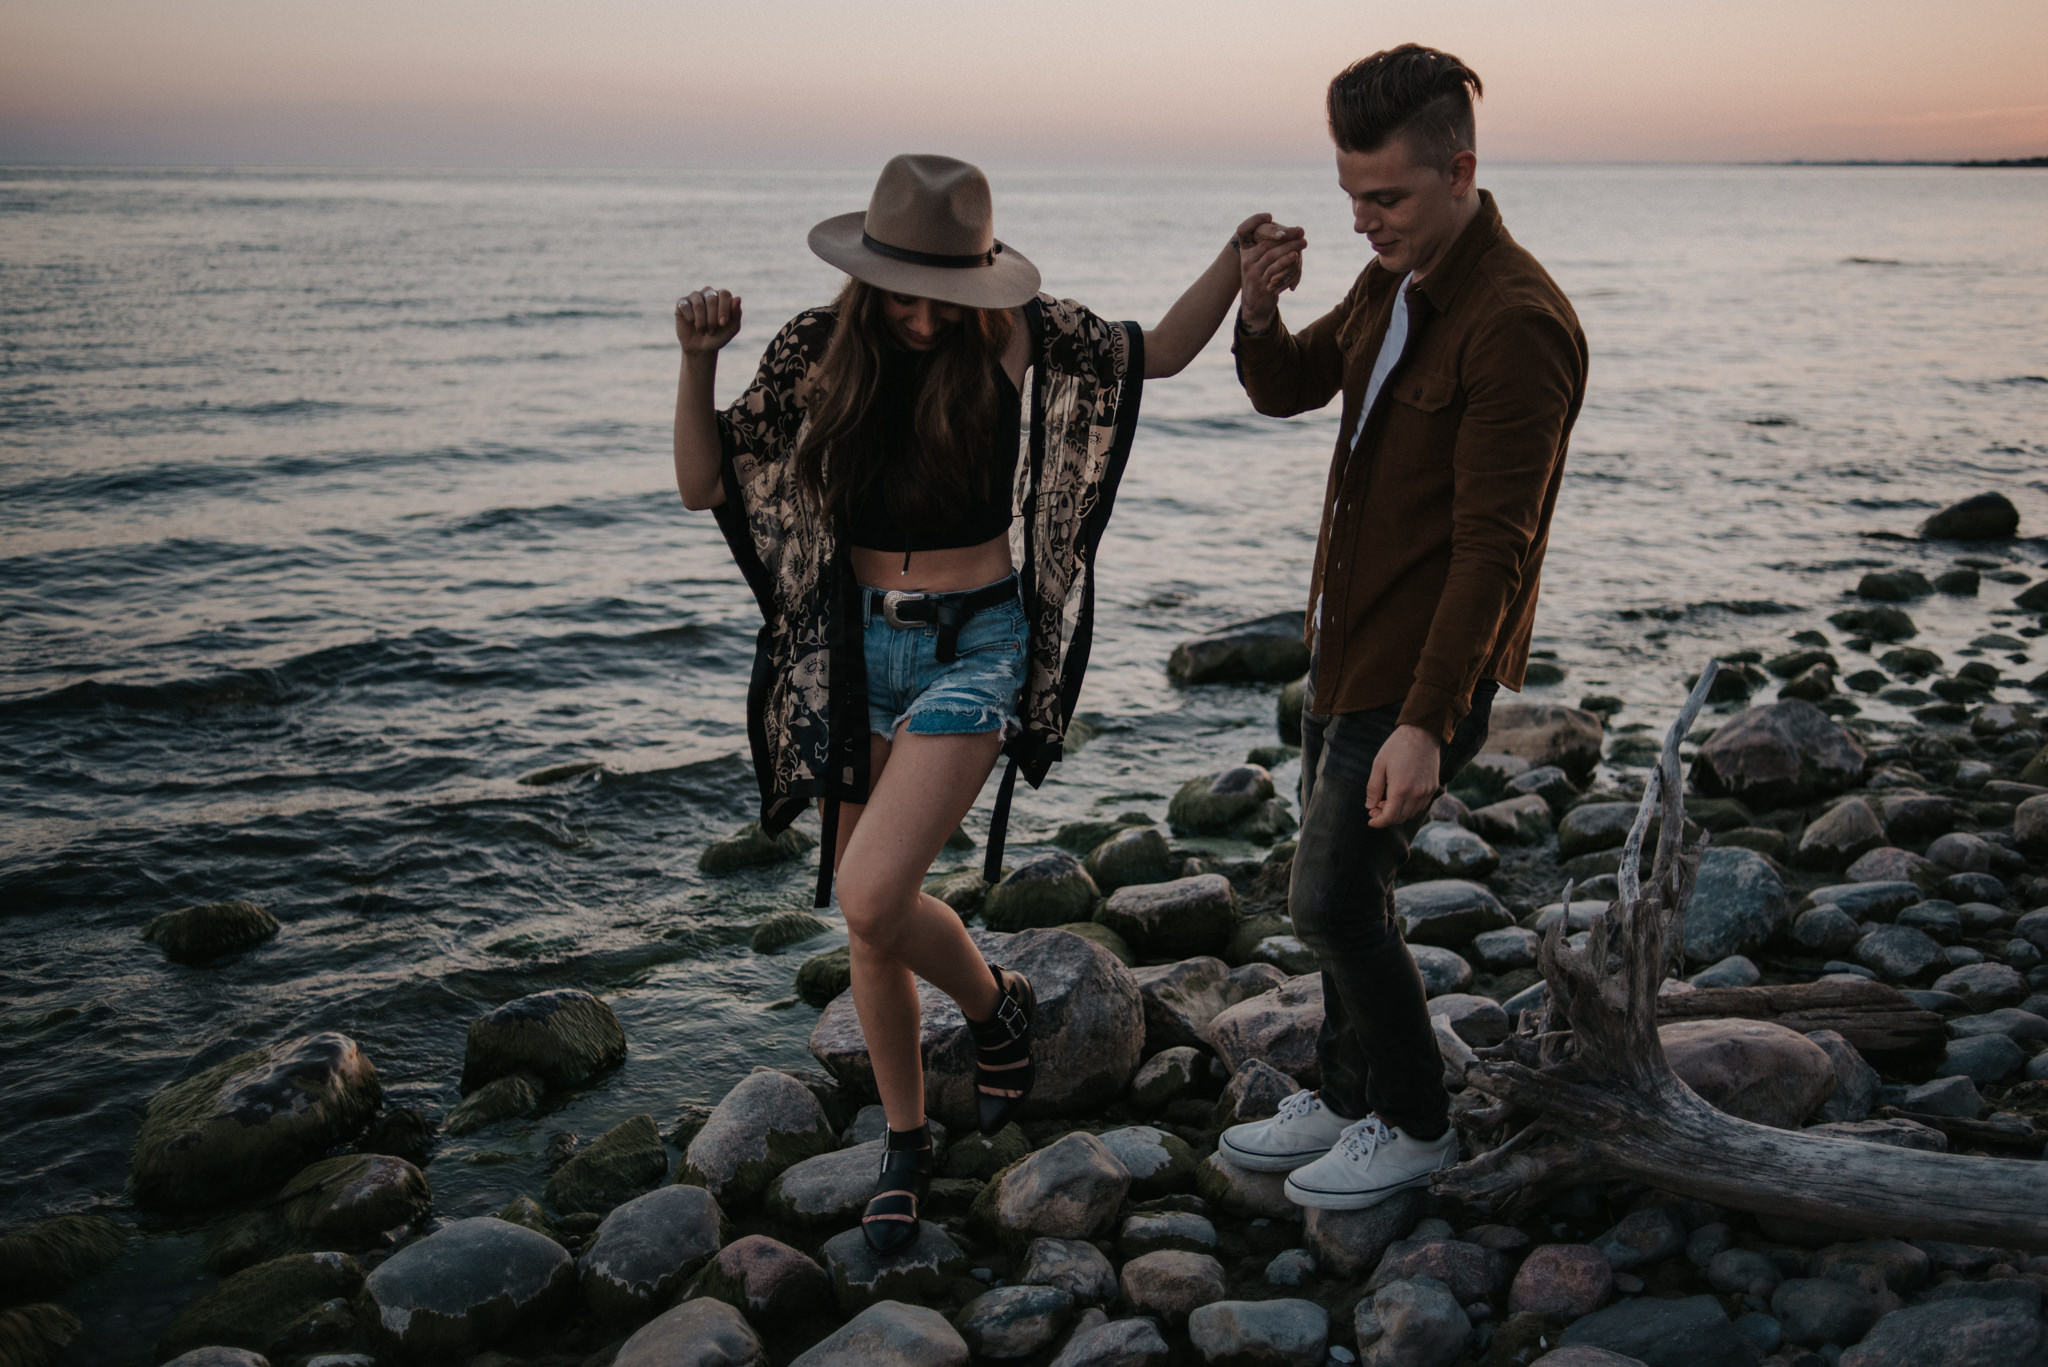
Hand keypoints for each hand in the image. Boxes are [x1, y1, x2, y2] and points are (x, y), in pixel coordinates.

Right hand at [675, 286, 741, 354]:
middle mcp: (708, 293)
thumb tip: (738, 298)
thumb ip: (737, 314)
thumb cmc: (718, 336)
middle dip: (712, 319)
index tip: (722, 324)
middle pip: (712, 299)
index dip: (724, 309)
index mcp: (722, 296)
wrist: (701, 348)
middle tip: (711, 331)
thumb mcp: (731, 329)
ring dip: (701, 321)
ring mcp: (694, 296)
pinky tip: (691, 323)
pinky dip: (690, 318)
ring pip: (698, 304)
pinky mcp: (681, 303)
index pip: (724, 294)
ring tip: (702, 331)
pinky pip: (685, 306)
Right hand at [1234, 215, 1305, 332]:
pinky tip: (1296, 258)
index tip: (1269, 216)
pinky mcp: (1262, 285)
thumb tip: (1297, 232)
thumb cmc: (1263, 276)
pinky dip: (1287, 263)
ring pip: (1272, 257)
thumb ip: (1273, 246)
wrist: (1256, 304)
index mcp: (1246, 250)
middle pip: (1266, 244)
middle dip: (1286, 236)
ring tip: (1303, 243)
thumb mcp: (1262, 260)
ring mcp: (1253, 273)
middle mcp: (1247, 260)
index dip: (1254, 221)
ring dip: (1289, 248)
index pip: (1243, 230)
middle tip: (1301, 232)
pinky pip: (1276, 272)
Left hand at [1366, 724, 1441, 827]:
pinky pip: (1421, 806)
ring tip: (1385, 801)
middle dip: (1386, 818)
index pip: (1390, 817)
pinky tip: (1400, 797)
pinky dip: (1409, 807)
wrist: (1422, 732)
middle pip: (1401, 818)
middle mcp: (1417, 794)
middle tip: (1374, 809)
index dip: (1379, 822)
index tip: (1370, 820)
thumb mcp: (1379, 765)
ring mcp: (1428, 791)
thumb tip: (1370, 806)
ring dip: (1398, 813)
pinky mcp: (1433, 786)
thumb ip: (1373, 788)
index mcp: (1401, 789)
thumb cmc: (1397, 746)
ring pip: (1411, 813)